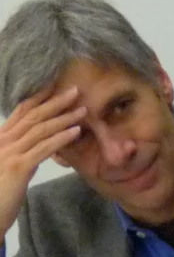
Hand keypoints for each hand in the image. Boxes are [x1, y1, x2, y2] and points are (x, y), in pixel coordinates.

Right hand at [0, 86, 85, 233]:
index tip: (56, 87)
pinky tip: (76, 131)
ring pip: (39, 129)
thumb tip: (39, 149)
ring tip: (82, 109)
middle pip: (32, 116)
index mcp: (1, 139)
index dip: (39, 98)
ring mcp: (9, 152)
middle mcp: (3, 141)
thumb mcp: (11, 169)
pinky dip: (61, 138)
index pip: (21, 113)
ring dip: (63, 117)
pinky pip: (43, 148)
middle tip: (75, 90)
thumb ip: (23, 156)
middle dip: (54, 102)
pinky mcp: (18, 167)